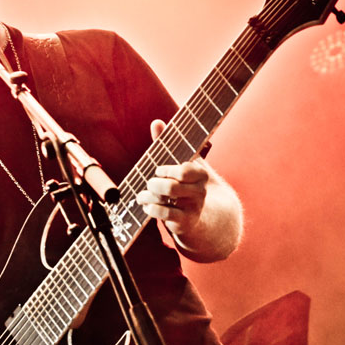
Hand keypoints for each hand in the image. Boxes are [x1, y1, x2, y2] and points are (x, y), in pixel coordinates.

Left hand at [136, 119, 207, 239]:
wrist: (201, 219)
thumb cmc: (185, 187)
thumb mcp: (180, 166)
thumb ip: (167, 145)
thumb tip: (157, 122)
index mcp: (201, 174)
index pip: (184, 169)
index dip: (167, 169)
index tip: (158, 170)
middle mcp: (199, 191)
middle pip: (172, 184)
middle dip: (155, 182)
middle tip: (150, 183)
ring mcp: (193, 207)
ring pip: (166, 198)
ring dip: (148, 195)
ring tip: (142, 195)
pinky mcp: (184, 222)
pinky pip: (164, 214)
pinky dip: (151, 208)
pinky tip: (147, 206)